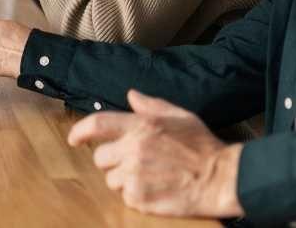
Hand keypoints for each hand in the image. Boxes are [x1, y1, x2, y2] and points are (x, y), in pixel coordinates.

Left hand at [67, 90, 244, 218]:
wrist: (222, 178)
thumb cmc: (203, 147)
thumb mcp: (180, 116)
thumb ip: (152, 106)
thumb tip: (131, 95)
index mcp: (142, 125)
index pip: (98, 124)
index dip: (80, 130)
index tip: (74, 138)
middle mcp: (133, 149)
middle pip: (100, 158)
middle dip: (113, 161)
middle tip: (135, 162)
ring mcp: (134, 175)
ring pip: (111, 180)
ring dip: (124, 180)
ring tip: (150, 177)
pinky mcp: (139, 198)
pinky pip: (125, 197)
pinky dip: (136, 196)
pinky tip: (156, 189)